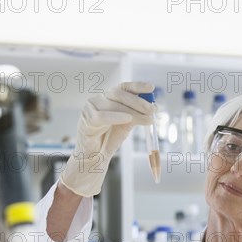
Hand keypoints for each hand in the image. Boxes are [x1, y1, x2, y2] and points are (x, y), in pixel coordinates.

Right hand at [60, 81, 154, 196]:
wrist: (96, 155)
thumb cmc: (109, 138)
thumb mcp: (127, 124)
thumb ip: (137, 114)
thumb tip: (154, 107)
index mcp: (109, 98)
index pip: (123, 87)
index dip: (137, 86)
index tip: (151, 88)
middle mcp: (99, 99)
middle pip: (119, 94)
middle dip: (138, 102)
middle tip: (152, 110)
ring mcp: (91, 107)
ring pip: (113, 105)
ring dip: (132, 112)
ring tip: (146, 119)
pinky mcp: (87, 119)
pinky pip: (102, 116)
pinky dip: (116, 117)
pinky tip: (127, 119)